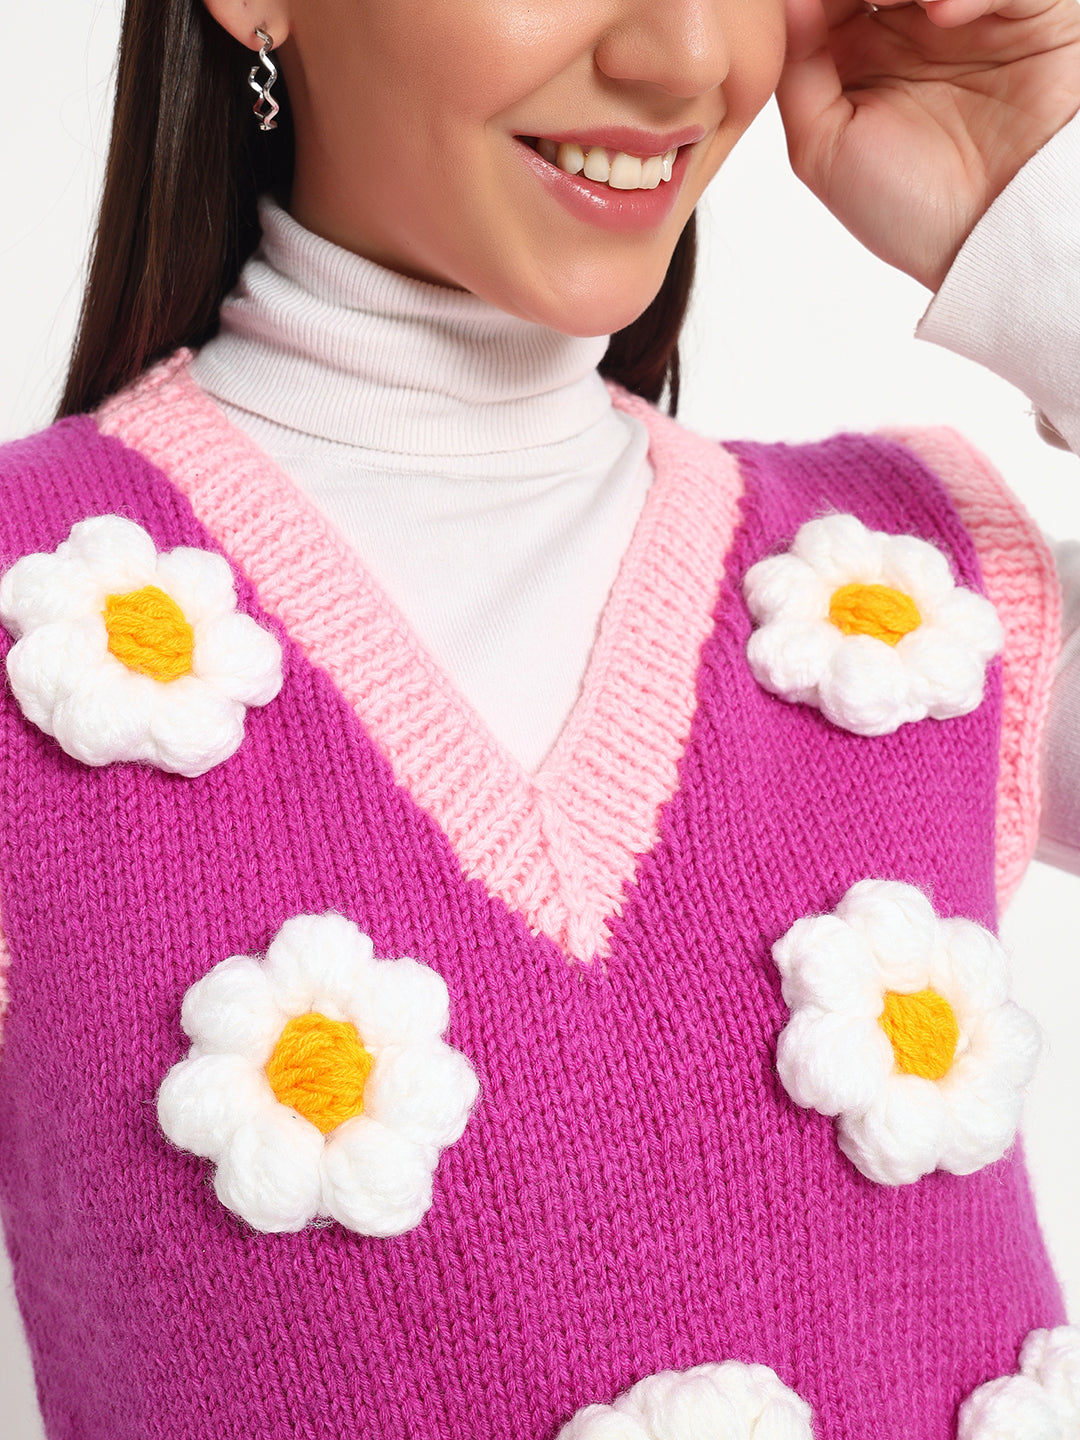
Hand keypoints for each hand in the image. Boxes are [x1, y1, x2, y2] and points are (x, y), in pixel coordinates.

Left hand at [776, 0, 1079, 288]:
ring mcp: (967, 16)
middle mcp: (910, 26)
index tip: (795, 1)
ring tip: (892, 3)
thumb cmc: (904, 208)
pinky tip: (941, 14)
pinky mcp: (1028, 13)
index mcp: (859, 53)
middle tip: (849, 2)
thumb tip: (783, 2)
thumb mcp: (823, 147)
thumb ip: (797, 70)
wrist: (987, 234)